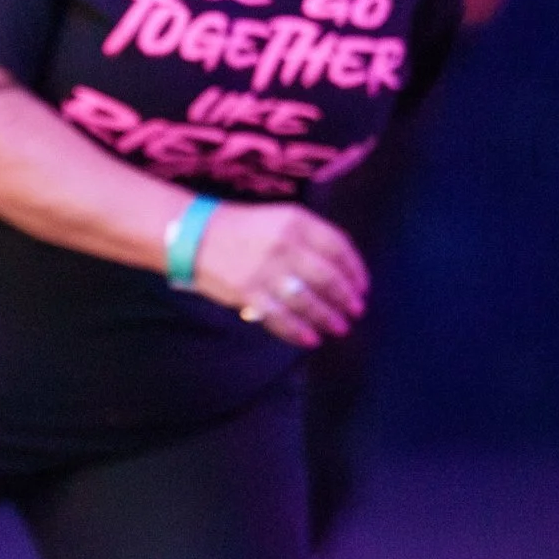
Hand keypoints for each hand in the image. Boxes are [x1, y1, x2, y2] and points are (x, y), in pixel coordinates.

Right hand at [188, 198, 366, 346]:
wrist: (196, 236)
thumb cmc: (244, 230)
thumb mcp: (280, 219)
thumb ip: (310, 238)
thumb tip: (342, 271)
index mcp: (295, 221)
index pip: (338, 246)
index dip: (355, 270)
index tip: (362, 286)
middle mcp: (284, 245)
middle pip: (327, 277)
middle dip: (345, 298)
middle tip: (355, 311)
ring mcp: (266, 271)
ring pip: (307, 301)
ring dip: (327, 317)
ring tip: (339, 327)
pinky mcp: (248, 294)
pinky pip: (280, 317)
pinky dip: (297, 331)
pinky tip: (310, 338)